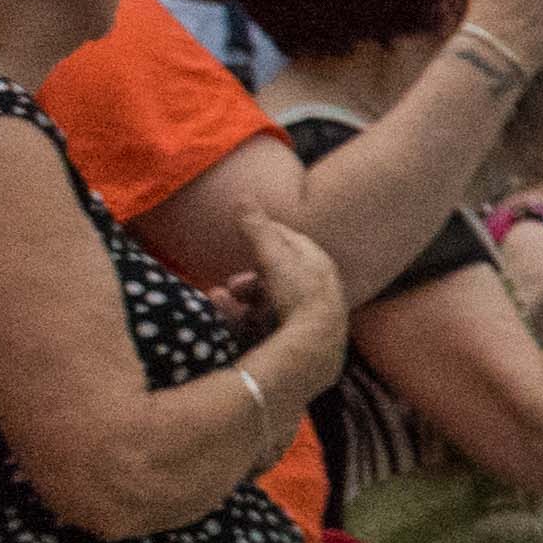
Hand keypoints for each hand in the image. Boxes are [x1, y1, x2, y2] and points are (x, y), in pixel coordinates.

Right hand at [231, 217, 343, 384]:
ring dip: (243, 301)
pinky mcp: (302, 341)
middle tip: (231, 285)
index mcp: (319, 264)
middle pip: (279, 277)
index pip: (292, 242)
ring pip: (271, 303)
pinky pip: (269, 326)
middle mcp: (321, 289)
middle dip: (250, 278)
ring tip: (221, 300)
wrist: (315, 347)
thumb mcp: (274, 257)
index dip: (266, 235)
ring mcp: (312, 316)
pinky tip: (230, 321)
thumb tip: (243, 195)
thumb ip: (257, 229)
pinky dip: (246, 321)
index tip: (245, 232)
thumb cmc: (299, 295)